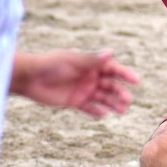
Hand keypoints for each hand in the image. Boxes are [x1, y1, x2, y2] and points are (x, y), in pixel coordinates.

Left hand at [17, 49, 139, 115]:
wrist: (30, 78)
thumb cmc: (51, 64)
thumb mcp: (72, 61)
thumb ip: (91, 60)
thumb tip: (111, 53)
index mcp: (91, 64)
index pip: (113, 69)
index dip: (125, 74)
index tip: (136, 81)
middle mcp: (90, 77)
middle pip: (110, 85)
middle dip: (120, 92)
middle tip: (127, 101)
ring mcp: (83, 89)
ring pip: (103, 98)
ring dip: (113, 103)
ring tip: (121, 110)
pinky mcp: (74, 101)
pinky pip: (89, 108)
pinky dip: (96, 111)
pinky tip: (103, 114)